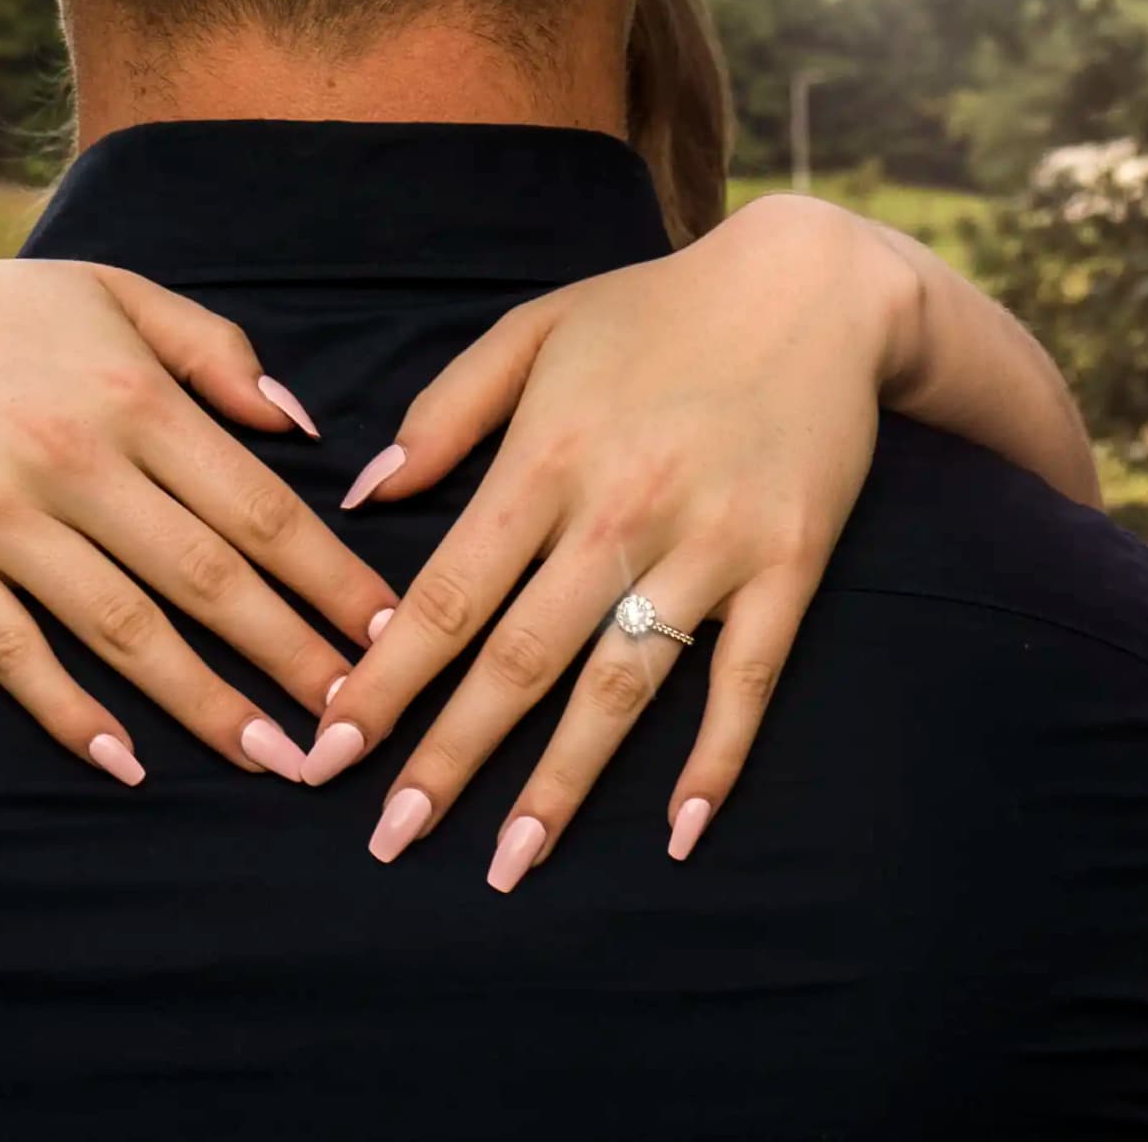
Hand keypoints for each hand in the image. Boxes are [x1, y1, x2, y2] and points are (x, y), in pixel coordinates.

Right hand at [0, 225, 399, 782]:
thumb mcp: (112, 293)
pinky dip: (66, 709)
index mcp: (134, 395)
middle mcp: (74, 456)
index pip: (258, 504)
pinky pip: (9, 649)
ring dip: (203, 702)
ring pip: (122, 626)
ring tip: (270, 759)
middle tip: (355, 727)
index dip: (330, 577)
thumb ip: (214, 350)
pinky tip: (122, 758)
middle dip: (292, 657)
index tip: (392, 634)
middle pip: (208, 577)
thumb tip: (302, 425)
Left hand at [300, 194, 925, 888]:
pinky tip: (679, 833)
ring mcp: (709, 545)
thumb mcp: (534, 330)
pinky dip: (714, 760)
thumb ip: (444, 413)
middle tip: (391, 839)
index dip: (386, 677)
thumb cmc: (656, 310)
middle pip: (518, 658)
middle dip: (448, 757)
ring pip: (621, 686)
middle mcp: (618, 510)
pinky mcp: (788, 566)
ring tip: (512, 862)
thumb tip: (361, 495)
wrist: (815, 285)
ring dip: (563, 783)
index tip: (331, 749)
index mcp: (543, 456)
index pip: (446, 591)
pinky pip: (746, 681)